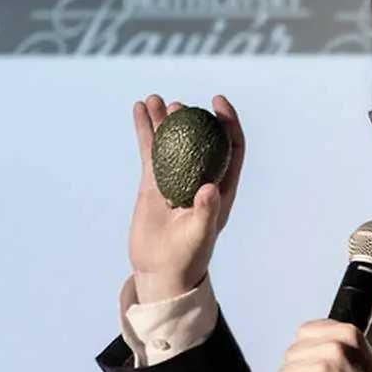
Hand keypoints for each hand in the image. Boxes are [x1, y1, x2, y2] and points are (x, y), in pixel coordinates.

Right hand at [128, 94, 244, 302]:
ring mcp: (176, 178)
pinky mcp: (153, 183)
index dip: (229, 122)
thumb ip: (206, 212)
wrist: (160, 272)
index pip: (233, 147)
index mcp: (222, 187)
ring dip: (163, 118)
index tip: (217, 102)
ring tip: (153, 99)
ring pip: (171, 140)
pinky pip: (150, 151)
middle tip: (177, 106)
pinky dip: (145, 130)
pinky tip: (138, 109)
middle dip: (190, 117)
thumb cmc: (187, 258)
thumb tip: (209, 188)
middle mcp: (201, 178)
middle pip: (200, 138)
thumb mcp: (199, 236)